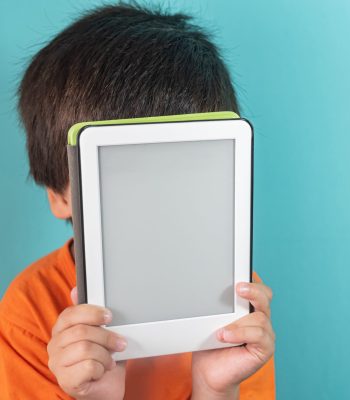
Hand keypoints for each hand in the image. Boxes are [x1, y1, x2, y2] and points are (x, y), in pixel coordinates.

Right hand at [47, 287, 126, 399]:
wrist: (106, 388)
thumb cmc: (102, 358)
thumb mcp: (100, 332)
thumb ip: (90, 313)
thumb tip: (75, 290)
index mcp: (61, 329)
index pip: (70, 314)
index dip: (92, 313)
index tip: (109, 316)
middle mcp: (55, 345)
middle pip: (81, 331)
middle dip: (106, 337)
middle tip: (120, 343)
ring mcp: (57, 364)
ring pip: (85, 348)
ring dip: (105, 354)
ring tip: (109, 359)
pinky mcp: (65, 381)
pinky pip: (87, 366)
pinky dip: (101, 368)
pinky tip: (101, 370)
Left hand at [191, 277, 274, 398]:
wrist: (209, 372)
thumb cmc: (209, 343)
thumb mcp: (211, 318)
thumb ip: (216, 304)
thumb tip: (207, 284)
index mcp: (248, 307)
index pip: (257, 287)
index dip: (253, 278)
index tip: (241, 270)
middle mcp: (259, 317)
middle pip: (265, 295)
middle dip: (253, 289)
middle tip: (239, 288)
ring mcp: (264, 333)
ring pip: (260, 316)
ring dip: (238, 320)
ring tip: (220, 328)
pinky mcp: (265, 348)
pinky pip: (258, 334)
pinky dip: (240, 332)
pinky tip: (224, 336)